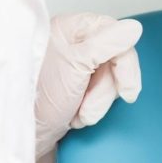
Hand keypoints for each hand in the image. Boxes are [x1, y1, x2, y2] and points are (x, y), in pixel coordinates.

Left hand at [35, 13, 141, 157]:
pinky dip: (96, 108)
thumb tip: (133, 28)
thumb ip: (107, 44)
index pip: (116, 36)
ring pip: (113, 80)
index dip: (125, 64)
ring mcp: (79, 65)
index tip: (126, 89)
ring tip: (80, 113)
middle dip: (106, 90)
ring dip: (99, 103)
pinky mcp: (82, 85)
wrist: (28, 134)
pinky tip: (80, 114)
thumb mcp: (76, 66)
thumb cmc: (39, 99)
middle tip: (90, 106)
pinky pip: (105, 93)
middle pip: (117, 60)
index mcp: (71, 29)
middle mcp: (76, 43)